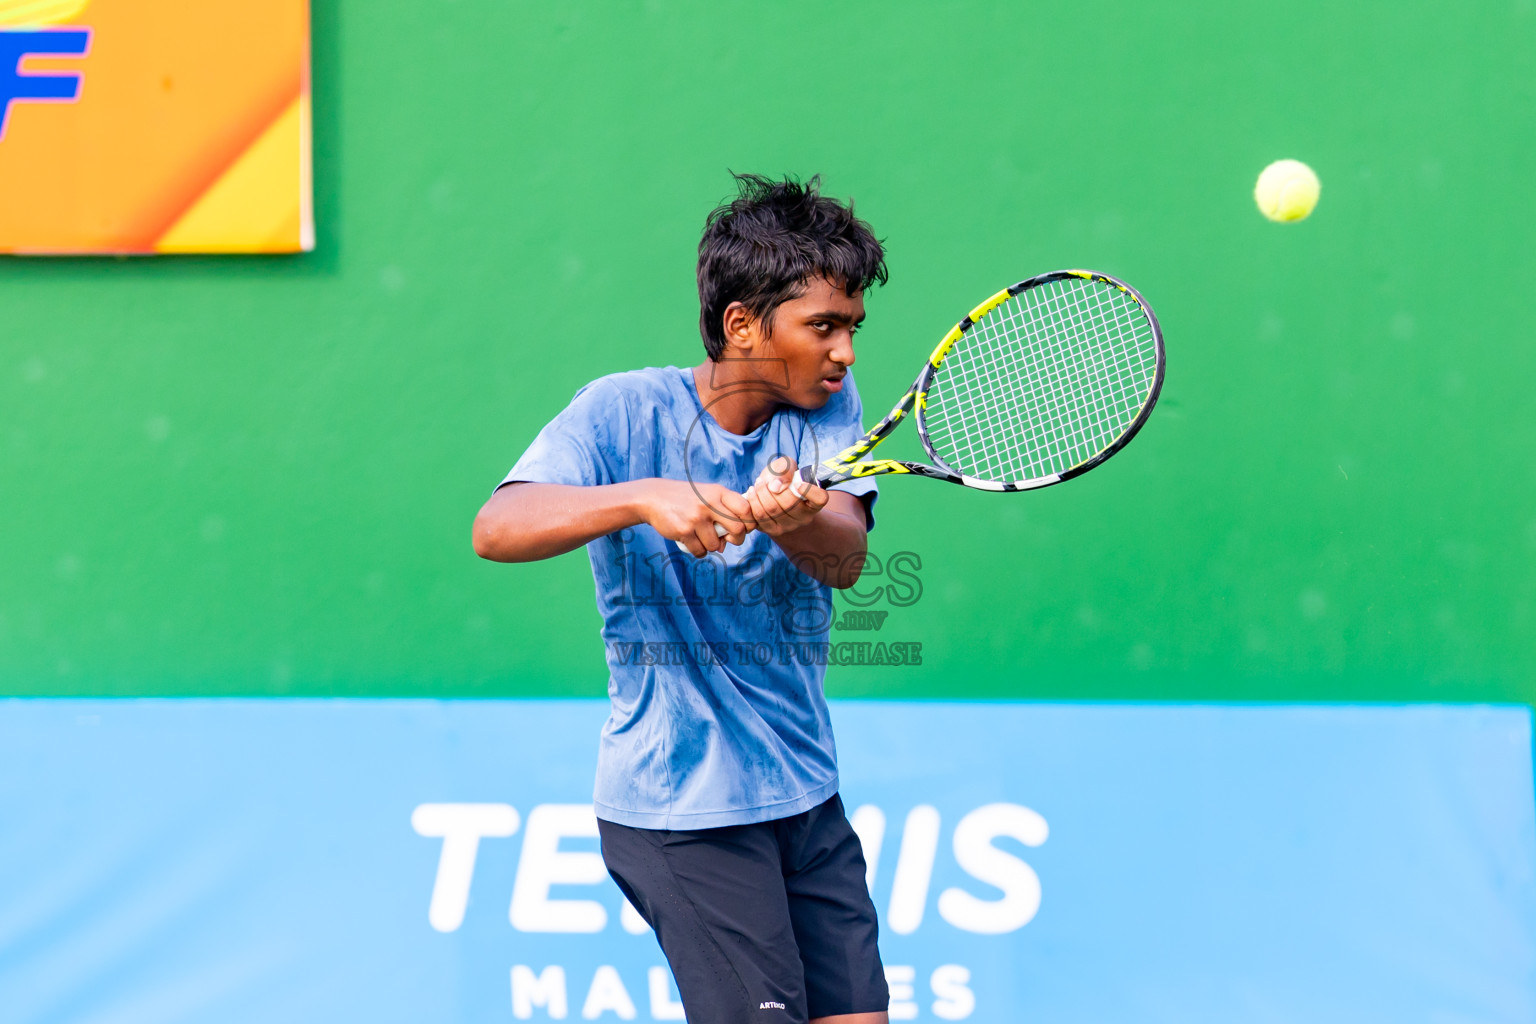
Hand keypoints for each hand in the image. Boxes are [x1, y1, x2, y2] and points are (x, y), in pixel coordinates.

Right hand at [636, 479, 753, 556]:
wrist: (653, 497)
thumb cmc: (686, 499)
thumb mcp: (707, 494)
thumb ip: (724, 511)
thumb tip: (734, 540)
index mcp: (718, 492)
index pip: (746, 509)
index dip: (749, 522)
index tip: (743, 527)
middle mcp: (709, 504)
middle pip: (738, 529)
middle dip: (737, 539)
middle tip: (729, 539)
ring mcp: (696, 517)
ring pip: (717, 545)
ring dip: (712, 546)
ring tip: (702, 536)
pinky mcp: (684, 530)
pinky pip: (700, 551)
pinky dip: (698, 551)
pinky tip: (692, 541)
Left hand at [743, 456, 827, 537]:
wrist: (774, 497)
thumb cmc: (784, 480)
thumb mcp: (786, 468)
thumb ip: (784, 470)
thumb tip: (776, 486)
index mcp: (814, 501)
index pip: (820, 498)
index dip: (809, 491)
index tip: (797, 483)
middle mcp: (805, 517)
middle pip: (788, 503)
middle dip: (770, 488)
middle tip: (763, 481)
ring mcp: (789, 526)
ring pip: (771, 511)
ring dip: (758, 494)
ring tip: (756, 486)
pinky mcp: (773, 531)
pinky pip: (759, 519)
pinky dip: (751, 503)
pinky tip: (751, 494)